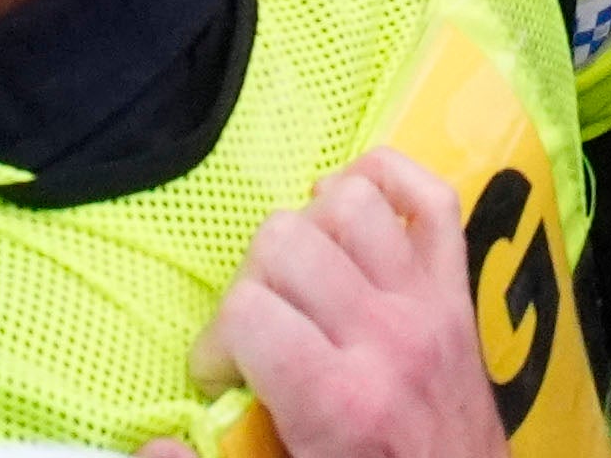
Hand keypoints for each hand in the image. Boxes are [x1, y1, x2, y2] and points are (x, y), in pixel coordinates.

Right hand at [154, 151, 506, 457]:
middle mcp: (385, 337)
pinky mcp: (458, 294)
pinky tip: (353, 208)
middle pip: (286, 241)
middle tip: (257, 336)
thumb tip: (152, 444)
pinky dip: (389, 180)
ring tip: (300, 277)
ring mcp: (429, 306)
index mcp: (337, 401)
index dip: (212, 345)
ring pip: (351, 202)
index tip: (221, 383)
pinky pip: (432, 197)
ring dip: (311, 229)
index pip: (245, 312)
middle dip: (251, 284)